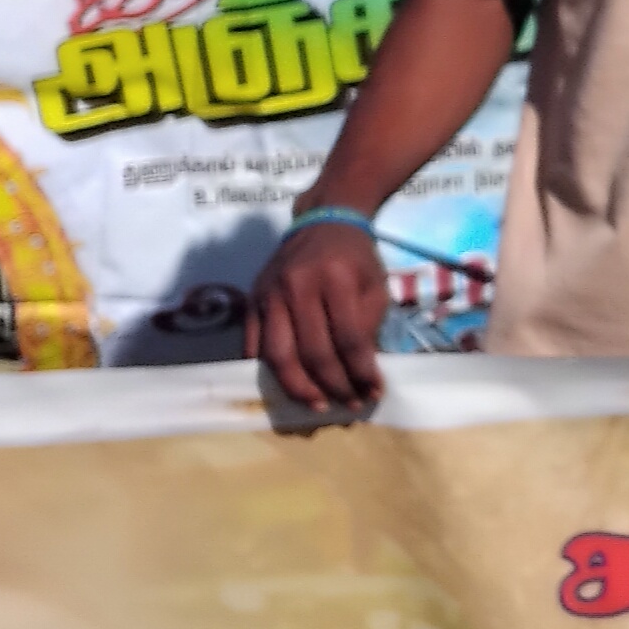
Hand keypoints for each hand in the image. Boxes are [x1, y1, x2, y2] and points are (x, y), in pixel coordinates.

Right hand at [249, 217, 387, 417]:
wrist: (323, 222)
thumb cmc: (355, 258)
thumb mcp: (375, 286)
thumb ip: (368, 327)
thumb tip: (363, 376)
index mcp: (335, 279)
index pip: (348, 339)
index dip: (362, 373)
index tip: (373, 394)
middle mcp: (297, 285)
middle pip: (312, 352)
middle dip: (333, 386)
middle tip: (348, 405)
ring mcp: (270, 293)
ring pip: (278, 354)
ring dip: (299, 388)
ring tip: (317, 405)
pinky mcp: (252, 300)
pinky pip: (254, 345)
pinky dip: (267, 371)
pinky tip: (286, 387)